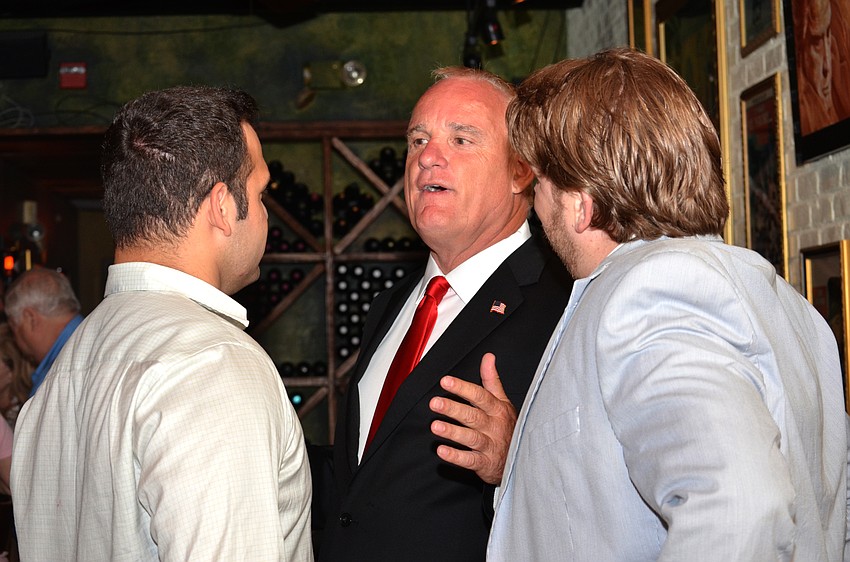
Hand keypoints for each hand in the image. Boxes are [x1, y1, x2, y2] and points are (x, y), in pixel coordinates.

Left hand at [429, 353, 517, 484]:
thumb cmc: (509, 427)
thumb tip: (487, 357)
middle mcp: (494, 426)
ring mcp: (490, 445)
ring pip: (470, 438)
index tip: (445, 381)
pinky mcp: (486, 464)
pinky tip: (442, 451)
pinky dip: (456, 457)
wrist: (523, 460)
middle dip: (453, 408)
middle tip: (435, 402)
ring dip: (453, 432)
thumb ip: (492, 380)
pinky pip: (470, 460)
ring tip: (435, 426)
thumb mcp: (503, 402)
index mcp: (497, 409)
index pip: (480, 396)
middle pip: (473, 416)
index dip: (462, 388)